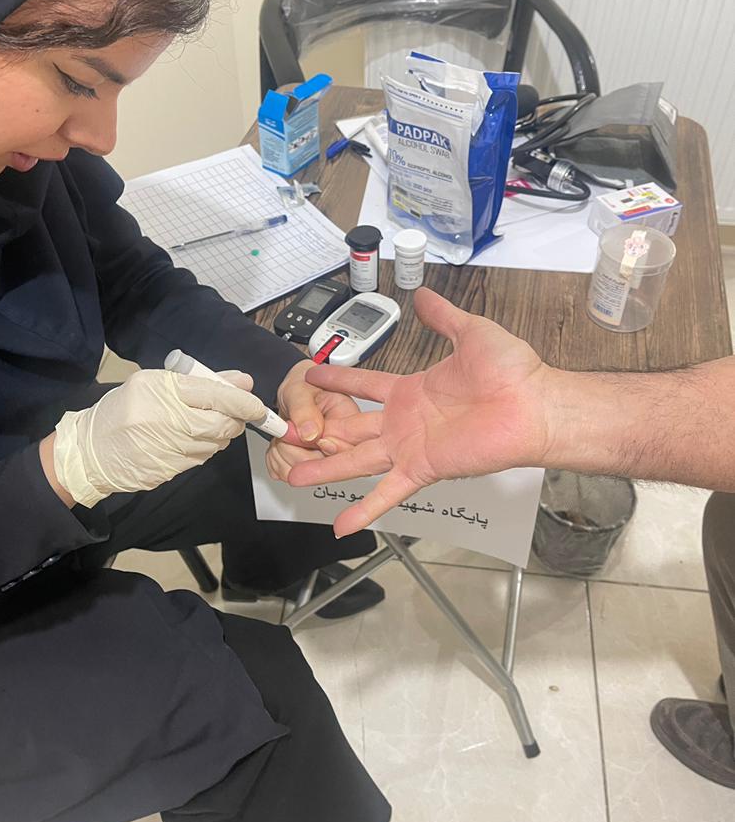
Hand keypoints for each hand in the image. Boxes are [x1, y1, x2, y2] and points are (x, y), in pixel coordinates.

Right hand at [51, 368, 265, 506]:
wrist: (90, 451)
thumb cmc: (122, 409)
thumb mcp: (155, 383)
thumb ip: (201, 382)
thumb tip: (241, 382)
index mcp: (162, 391)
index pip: (216, 396)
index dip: (243, 401)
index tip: (256, 404)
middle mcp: (168, 421)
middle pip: (222, 423)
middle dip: (236, 420)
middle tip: (233, 414)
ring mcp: (169, 449)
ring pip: (216, 443)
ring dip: (220, 435)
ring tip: (204, 424)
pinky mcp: (169, 471)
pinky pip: (201, 458)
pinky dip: (204, 448)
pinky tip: (189, 440)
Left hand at [265, 360, 361, 481]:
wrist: (294, 396)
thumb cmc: (303, 389)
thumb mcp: (299, 390)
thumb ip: (304, 410)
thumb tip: (311, 433)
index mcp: (351, 422)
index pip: (344, 450)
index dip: (321, 449)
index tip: (305, 437)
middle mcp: (341, 445)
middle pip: (320, 468)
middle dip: (293, 449)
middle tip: (286, 430)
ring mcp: (325, 459)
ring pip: (298, 473)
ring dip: (280, 454)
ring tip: (282, 435)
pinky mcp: (307, 468)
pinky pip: (284, 474)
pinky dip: (274, 459)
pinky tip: (280, 444)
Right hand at [287, 287, 557, 535]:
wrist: (535, 405)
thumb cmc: (512, 372)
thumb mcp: (471, 332)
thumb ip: (442, 317)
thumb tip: (423, 296)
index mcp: (412, 390)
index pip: (364, 384)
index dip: (337, 378)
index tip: (311, 373)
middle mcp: (405, 421)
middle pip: (350, 427)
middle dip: (317, 431)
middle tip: (286, 433)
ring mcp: (410, 446)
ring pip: (356, 459)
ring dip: (326, 469)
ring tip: (293, 474)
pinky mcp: (422, 468)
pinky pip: (388, 491)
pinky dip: (366, 509)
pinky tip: (341, 525)